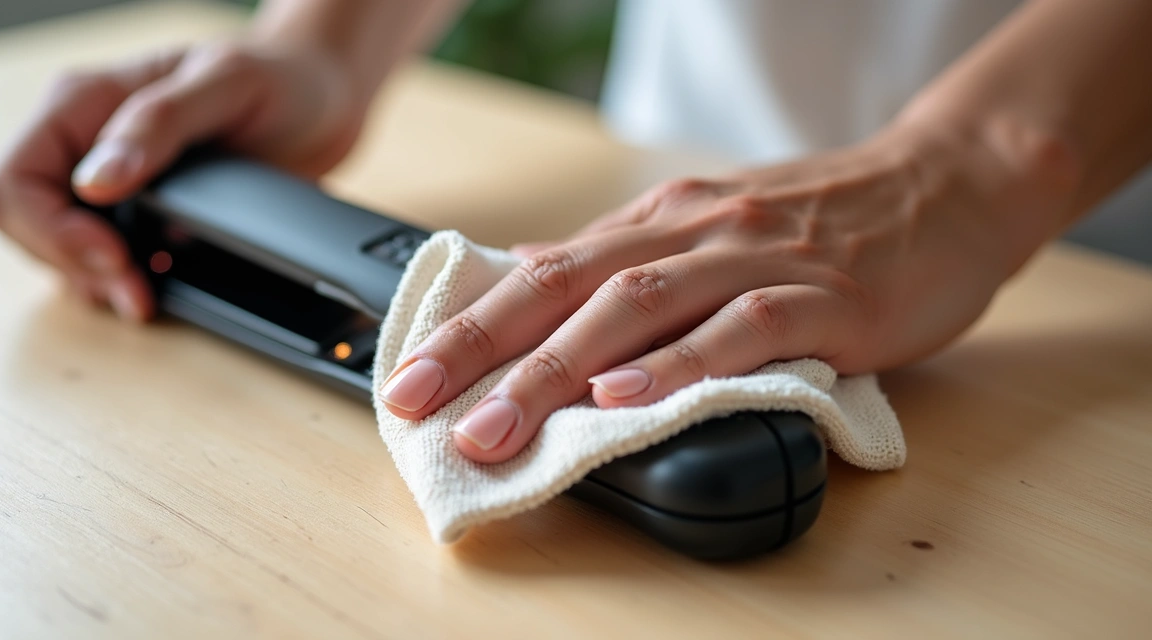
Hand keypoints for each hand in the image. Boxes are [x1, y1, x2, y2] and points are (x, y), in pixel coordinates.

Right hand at [0, 40, 367, 320]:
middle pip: (26, 225)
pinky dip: (122, 282)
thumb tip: (96, 182)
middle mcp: (85, 143)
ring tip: (150, 295)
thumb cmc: (279, 78)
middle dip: (75, 267)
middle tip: (137, 292)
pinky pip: (102, 261)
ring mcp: (109, 183)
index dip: (54, 233)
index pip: (17, 182)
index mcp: (85, 102)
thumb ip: (157, 126)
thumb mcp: (225, 86)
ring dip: (98, 284)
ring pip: (60, 251)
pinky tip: (160, 285)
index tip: (116, 256)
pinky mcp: (140, 214)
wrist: (324, 101)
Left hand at [378, 123, 1067, 462]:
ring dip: (557, 370)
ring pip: (639, 308)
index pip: (545, 273)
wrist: (945, 186)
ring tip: (498, 425)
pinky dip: (678, 363)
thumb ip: (624, 256)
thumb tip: (533, 269)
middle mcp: (694, 234)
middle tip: (421, 406)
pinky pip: (741, 330)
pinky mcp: (824, 297)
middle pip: (570, 291)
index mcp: (661, 223)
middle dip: (485, 351)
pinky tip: (627, 395)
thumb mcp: (706, 225)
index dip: (471, 325)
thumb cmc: (823, 219)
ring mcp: (757, 261)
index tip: (410, 376)